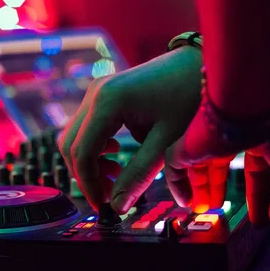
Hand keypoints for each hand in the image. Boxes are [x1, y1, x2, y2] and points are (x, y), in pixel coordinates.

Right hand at [58, 46, 202, 211]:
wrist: (198, 63)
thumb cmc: (188, 97)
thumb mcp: (166, 140)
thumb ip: (140, 174)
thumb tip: (118, 207)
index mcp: (108, 102)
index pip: (82, 152)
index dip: (89, 184)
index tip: (103, 207)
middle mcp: (96, 93)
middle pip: (70, 145)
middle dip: (87, 176)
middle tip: (110, 197)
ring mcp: (97, 91)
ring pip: (76, 136)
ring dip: (90, 162)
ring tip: (117, 177)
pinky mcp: (104, 94)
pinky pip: (87, 127)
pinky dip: (96, 147)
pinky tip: (118, 155)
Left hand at [165, 100, 269, 225]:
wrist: (256, 99)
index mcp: (265, 134)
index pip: (258, 166)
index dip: (259, 193)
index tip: (259, 218)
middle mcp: (236, 132)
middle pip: (225, 164)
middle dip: (224, 188)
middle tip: (223, 212)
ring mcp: (211, 135)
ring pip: (200, 163)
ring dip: (201, 188)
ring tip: (201, 211)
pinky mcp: (188, 140)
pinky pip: (176, 165)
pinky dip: (178, 184)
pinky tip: (184, 202)